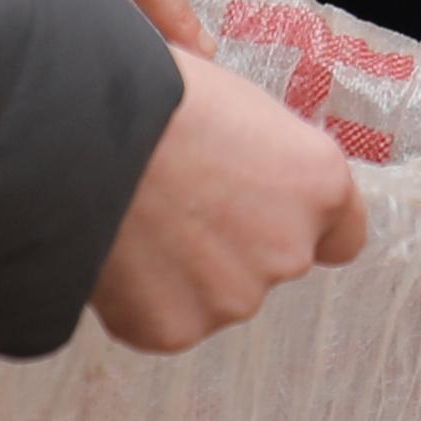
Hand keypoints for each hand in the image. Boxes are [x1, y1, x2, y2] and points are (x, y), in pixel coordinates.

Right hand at [86, 45, 370, 350]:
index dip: (301, 224)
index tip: (268, 212)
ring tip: (134, 219)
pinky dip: (135, 297)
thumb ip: (259, 153)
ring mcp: (232, 297)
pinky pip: (158, 319)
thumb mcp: (233, 101)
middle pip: (269, 262)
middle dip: (229, 243)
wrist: (78, 135)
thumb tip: (242, 159)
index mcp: (319, 183)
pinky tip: (111, 251)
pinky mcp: (174, 330)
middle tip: (174, 203)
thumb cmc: (153, 90)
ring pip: (212, 294)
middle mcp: (289, 250)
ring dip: (181, 272)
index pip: (342, 236)